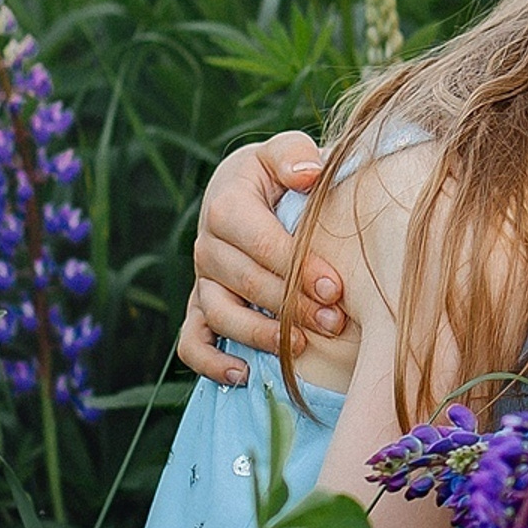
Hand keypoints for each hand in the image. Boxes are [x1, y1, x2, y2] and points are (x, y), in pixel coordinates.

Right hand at [176, 132, 347, 384]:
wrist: (253, 188)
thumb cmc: (280, 172)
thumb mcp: (286, 152)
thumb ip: (294, 156)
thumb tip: (309, 174)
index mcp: (226, 206)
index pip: (260, 243)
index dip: (297, 268)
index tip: (335, 287)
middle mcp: (207, 246)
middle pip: (245, 283)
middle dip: (291, 306)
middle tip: (334, 320)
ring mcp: (202, 279)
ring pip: (220, 315)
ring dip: (260, 335)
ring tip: (302, 346)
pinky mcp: (200, 305)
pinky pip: (191, 341)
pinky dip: (209, 362)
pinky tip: (243, 376)